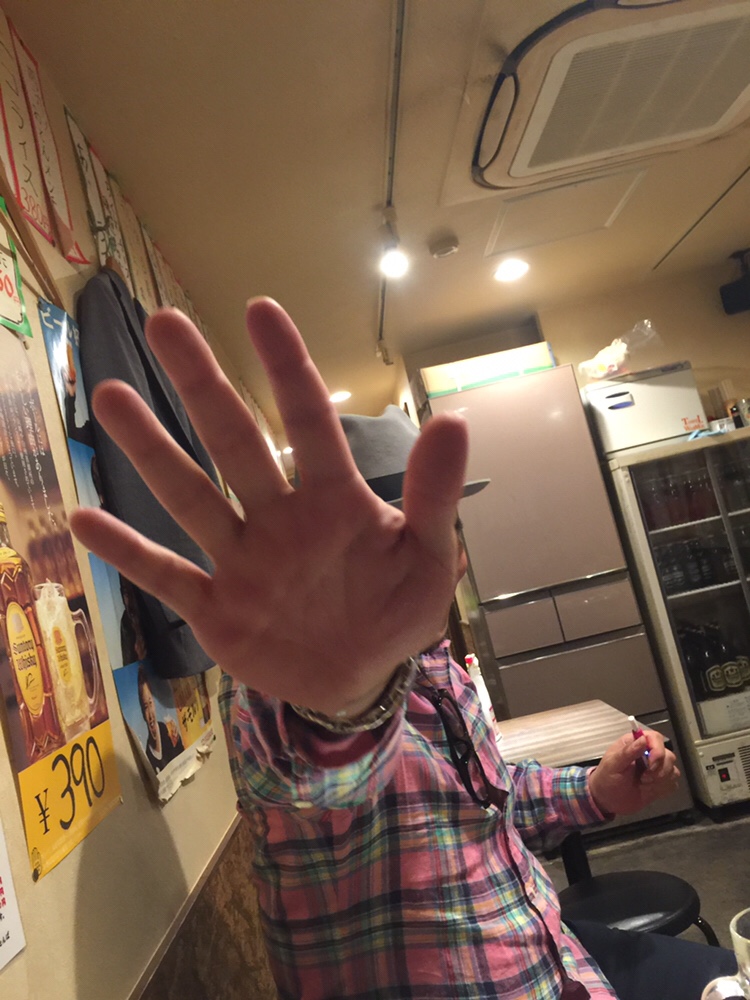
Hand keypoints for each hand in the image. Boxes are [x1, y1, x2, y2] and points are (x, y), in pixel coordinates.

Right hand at [69, 299, 468, 716]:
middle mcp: (279, 517)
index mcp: (334, 501)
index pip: (310, 423)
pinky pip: (167, 577)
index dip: (288, 369)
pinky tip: (82, 522)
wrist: (359, 678)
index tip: (261, 309)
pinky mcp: (216, 610)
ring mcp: (243, 561)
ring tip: (111, 396)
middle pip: (236, 442)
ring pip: (191, 497)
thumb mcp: (427, 558)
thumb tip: (452, 419)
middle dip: (204, 384)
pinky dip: (129, 554)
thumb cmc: (394, 608)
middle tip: (164, 323)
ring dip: (152, 451)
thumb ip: (434, 496)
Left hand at [588, 730, 679, 816]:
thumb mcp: (613, 764)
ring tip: (644, 784)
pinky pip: (673, 783)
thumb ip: (628, 752)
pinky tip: (650, 790)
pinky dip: (664, 788)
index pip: (655, 738)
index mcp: (634, 744)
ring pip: (672, 769)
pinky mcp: (661, 782)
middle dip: (659, 769)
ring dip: (660, 780)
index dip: (657, 749)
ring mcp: (656, 768)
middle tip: (644, 778)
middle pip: (668, 755)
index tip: (651, 763)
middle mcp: (648, 754)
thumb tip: (642, 739)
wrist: (608, 800)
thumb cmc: (606, 779)